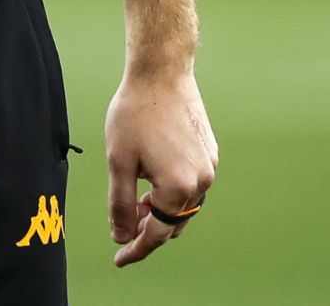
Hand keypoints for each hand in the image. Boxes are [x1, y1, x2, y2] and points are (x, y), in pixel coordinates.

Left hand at [104, 66, 217, 266]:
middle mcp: (202, 180)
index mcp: (179, 187)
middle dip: (147, 227)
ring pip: (184, 204)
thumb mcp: (118, 162)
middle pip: (173, 222)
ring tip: (135, 198)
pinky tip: (152, 178)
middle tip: (123, 221)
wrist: (162, 71)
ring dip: (161, 209)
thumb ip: (120, 205)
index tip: (119, 258)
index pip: (156, 233)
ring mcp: (210, 166)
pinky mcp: (211, 152)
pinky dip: (173, 190)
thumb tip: (122, 236)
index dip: (135, 249)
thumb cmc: (135, 113)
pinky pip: (192, 184)